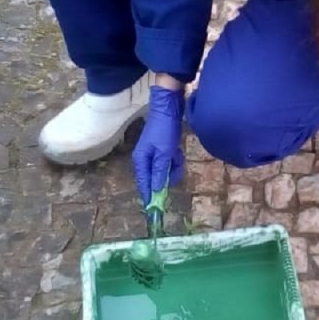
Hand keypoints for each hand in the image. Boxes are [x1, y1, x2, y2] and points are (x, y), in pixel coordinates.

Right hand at [132, 85, 185, 200]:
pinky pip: (170, 163)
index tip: (156, 210)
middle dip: (167, 175)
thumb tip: (156, 191)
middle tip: (174, 163)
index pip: (144, 185)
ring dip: (174, 166)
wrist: (169, 109)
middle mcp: (145, 160)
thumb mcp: (163, 153)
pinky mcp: (163, 151)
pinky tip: (178, 151)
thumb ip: (160, 172)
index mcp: (141, 161)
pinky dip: (175, 159)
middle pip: (156, 179)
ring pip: (166, 171)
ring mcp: (154, 155)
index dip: (150, 197)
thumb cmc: (164, 131)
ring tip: (177, 154)